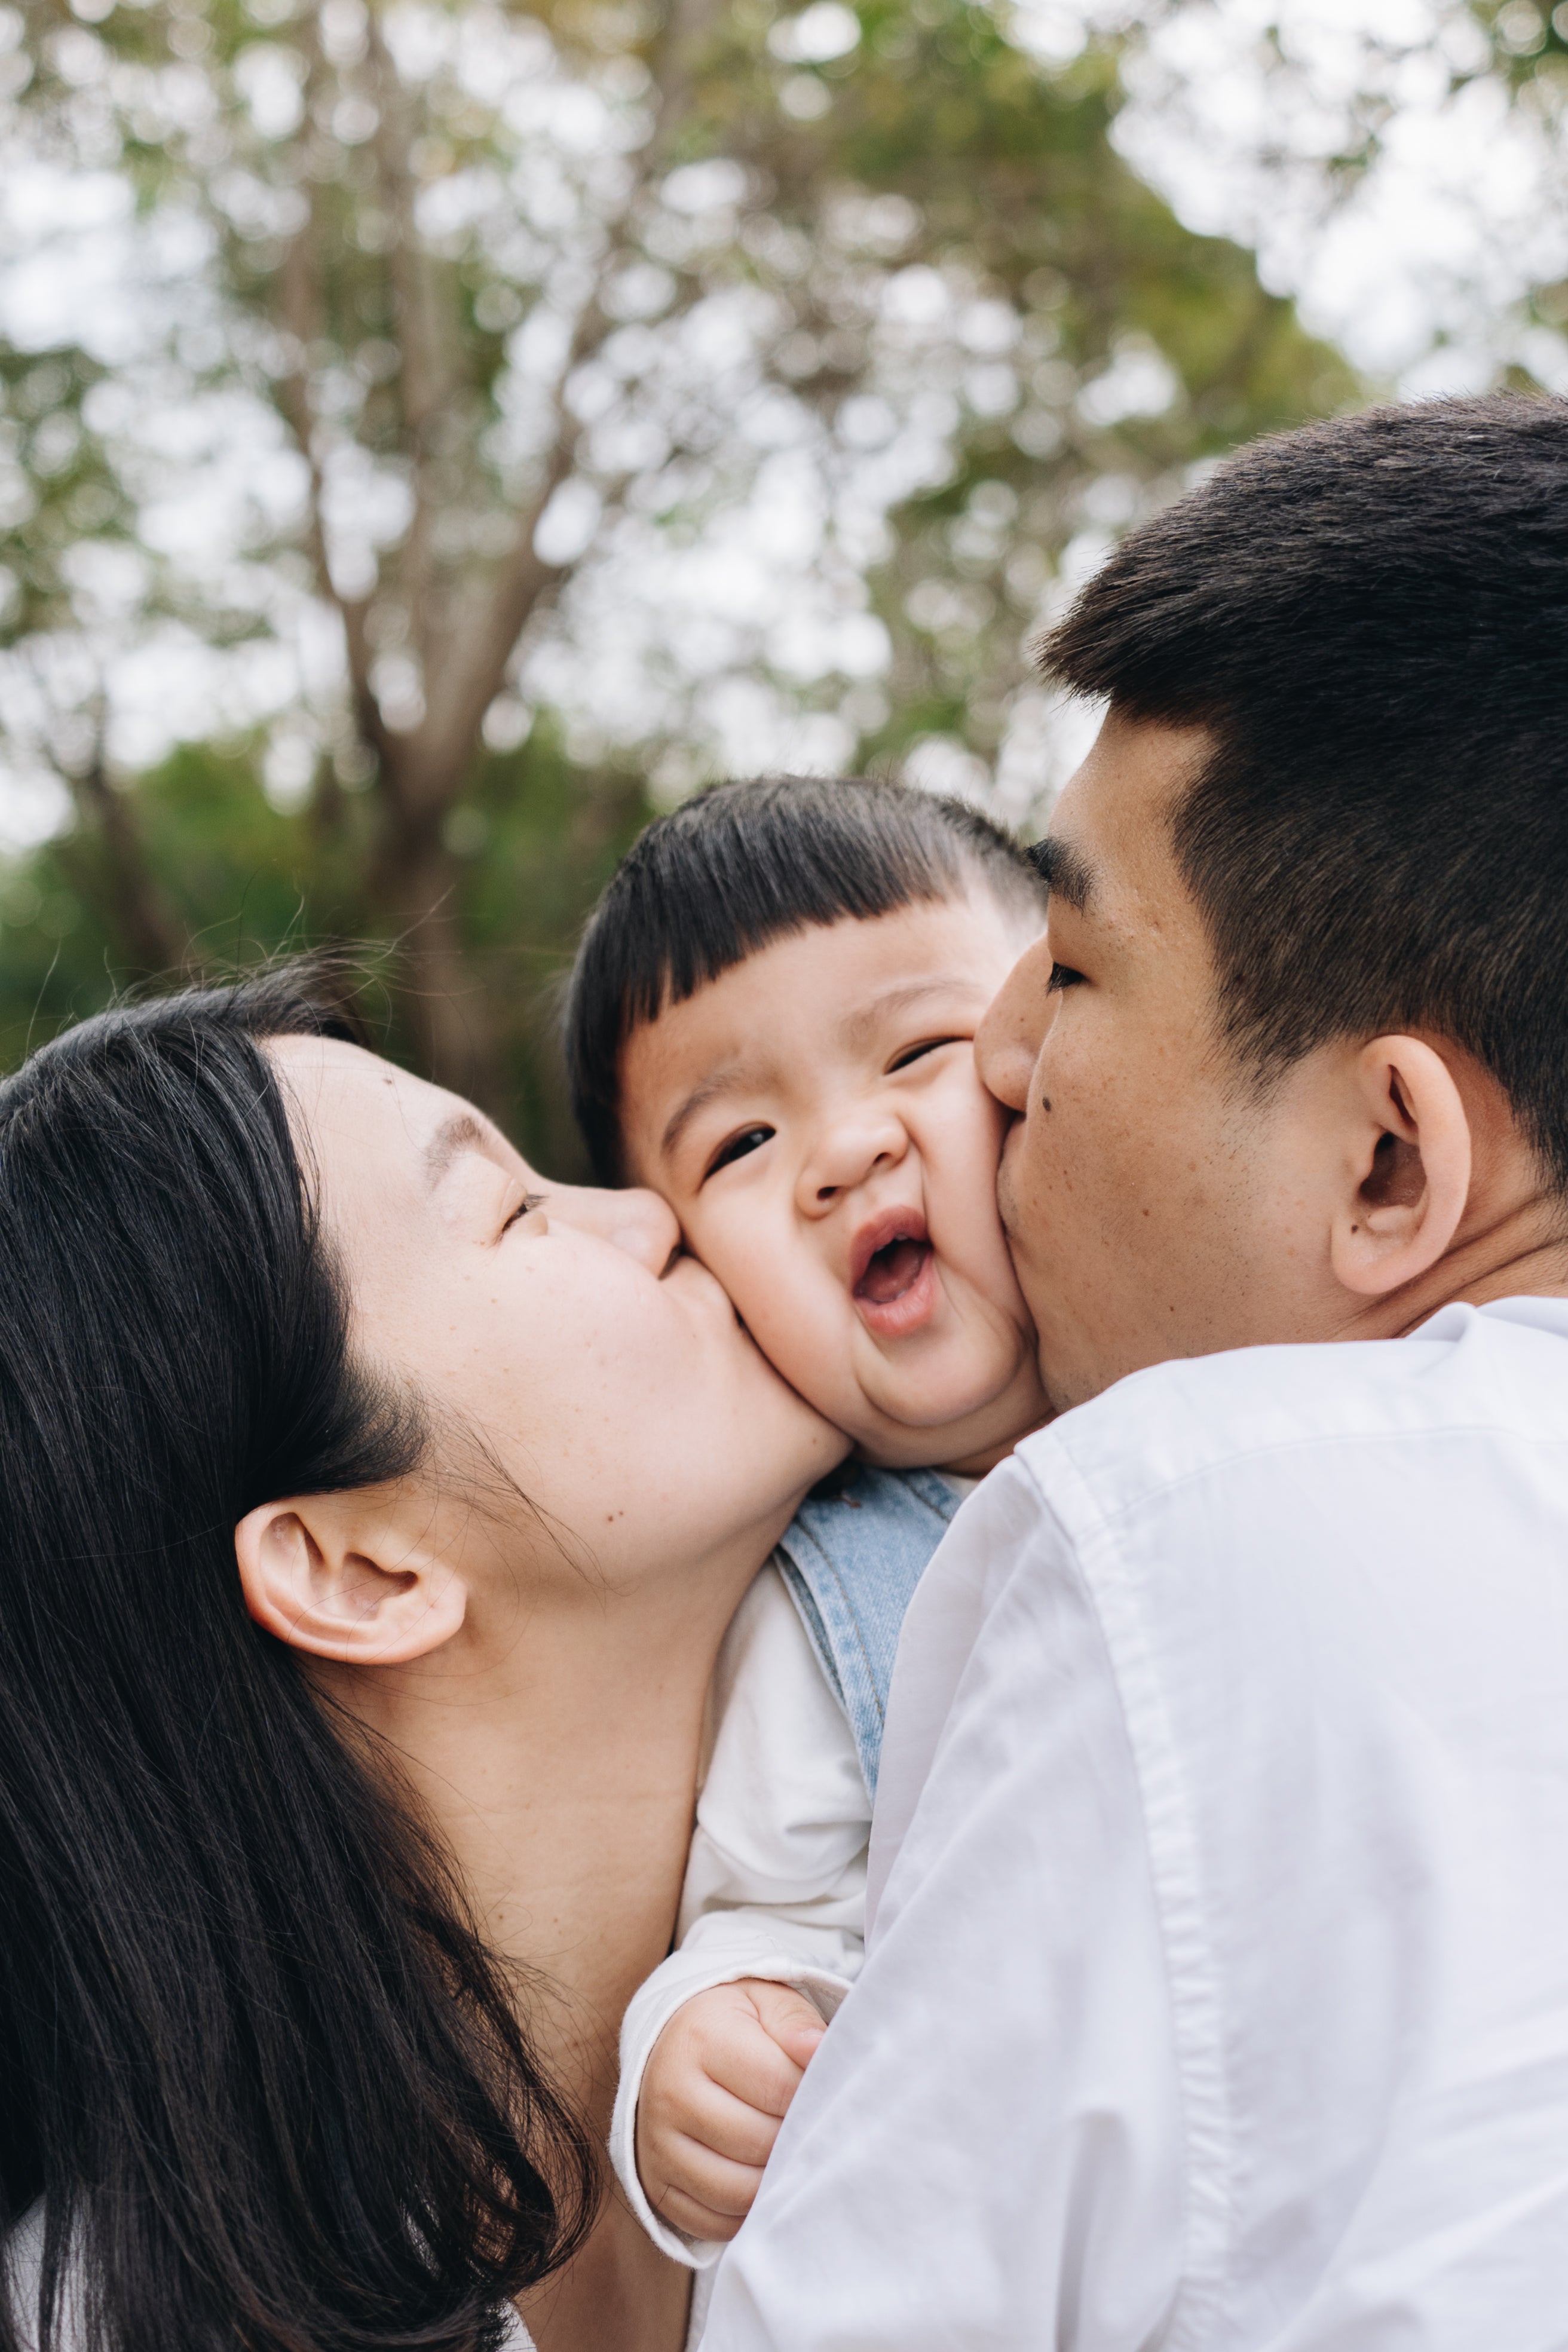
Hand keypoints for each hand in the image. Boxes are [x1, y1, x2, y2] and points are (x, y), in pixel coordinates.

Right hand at [635, 1977, 827, 2241]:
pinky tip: (760, 2185)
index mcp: (702, 2038)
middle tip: (812, 2129)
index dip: (813, 2095)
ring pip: (736, 2190)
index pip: (778, 2086)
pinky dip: (745, 2215)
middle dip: (796, 2141)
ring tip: (789, 2156)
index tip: (826, 2092)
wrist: (669, 2046)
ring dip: (774, 2183)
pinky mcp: (655, 2183)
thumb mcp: (766, 2004)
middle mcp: (671, 2092)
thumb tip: (821, 2051)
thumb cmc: (733, 2026)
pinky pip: (711, 2221)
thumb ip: (797, 2025)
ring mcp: (657, 2143)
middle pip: (758, 2141)